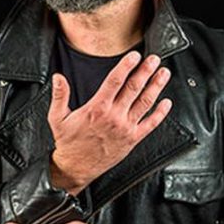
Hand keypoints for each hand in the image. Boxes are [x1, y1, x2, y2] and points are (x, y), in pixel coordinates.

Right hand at [49, 52, 171, 194]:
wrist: (76, 167)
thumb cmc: (69, 143)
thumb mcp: (57, 117)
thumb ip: (59, 95)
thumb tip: (58, 77)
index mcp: (97, 108)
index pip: (115, 81)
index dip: (126, 66)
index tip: (134, 56)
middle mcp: (114, 116)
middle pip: (134, 88)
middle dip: (146, 71)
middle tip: (154, 59)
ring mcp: (125, 128)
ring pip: (145, 102)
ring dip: (156, 86)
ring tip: (163, 74)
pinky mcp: (132, 139)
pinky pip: (150, 124)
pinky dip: (160, 113)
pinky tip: (166, 103)